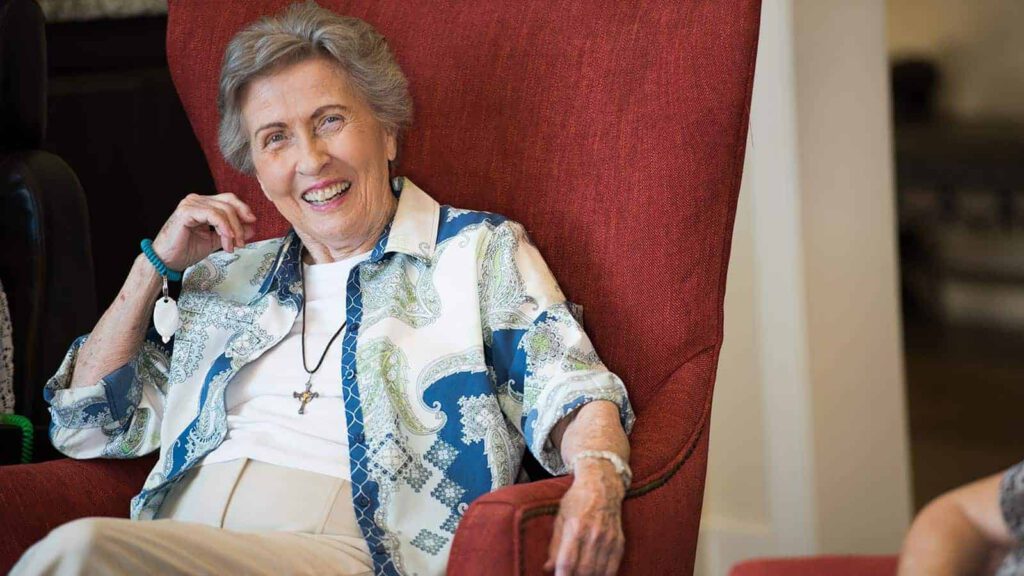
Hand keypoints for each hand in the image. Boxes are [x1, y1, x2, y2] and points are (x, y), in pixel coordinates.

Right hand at [151, 193, 256, 270]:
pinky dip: (224, 227)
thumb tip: (252, 227)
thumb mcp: (215, 241)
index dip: (243, 210)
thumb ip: (232, 233)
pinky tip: (227, 239)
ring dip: (232, 230)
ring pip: (223, 210)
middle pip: (228, 204)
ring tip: (232, 245)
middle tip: (242, 241)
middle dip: (240, 223)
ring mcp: (191, 204)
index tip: (253, 223)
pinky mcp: (186, 211)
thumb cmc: (185, 250)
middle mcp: (196, 200)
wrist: (167, 261)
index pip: (228, 200)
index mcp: (203, 204)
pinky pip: (213, 215)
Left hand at [544, 459, 625, 575]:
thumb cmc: (577, 500)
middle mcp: (593, 535)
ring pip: (598, 572)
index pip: (567, 562)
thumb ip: (554, 545)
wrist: (603, 485)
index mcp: (575, 528)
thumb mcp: (560, 518)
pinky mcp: (619, 542)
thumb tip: (547, 568)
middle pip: (583, 571)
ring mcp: (608, 539)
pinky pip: (612, 568)